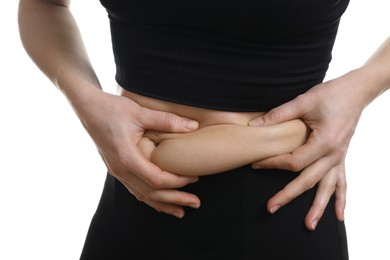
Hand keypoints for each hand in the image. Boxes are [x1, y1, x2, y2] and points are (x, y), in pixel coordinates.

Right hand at [76, 89, 200, 217]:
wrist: (87, 107)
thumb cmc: (112, 108)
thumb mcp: (140, 112)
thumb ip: (167, 121)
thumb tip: (193, 127)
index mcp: (127, 157)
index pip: (157, 179)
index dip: (178, 182)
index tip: (195, 178)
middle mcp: (120, 169)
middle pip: (151, 193)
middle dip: (175, 200)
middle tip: (196, 204)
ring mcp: (116, 171)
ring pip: (142, 195)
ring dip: (163, 204)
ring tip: (181, 211)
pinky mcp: (116, 168)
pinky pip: (134, 189)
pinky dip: (149, 198)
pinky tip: (159, 203)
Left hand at [249, 70, 367, 229]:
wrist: (356, 91)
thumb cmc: (332, 94)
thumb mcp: (304, 101)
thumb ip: (279, 115)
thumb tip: (254, 126)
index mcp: (324, 142)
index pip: (293, 161)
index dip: (272, 163)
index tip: (255, 164)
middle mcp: (334, 154)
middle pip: (307, 180)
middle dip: (288, 195)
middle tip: (270, 207)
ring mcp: (339, 158)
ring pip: (327, 188)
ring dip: (318, 207)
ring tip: (308, 225)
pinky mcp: (340, 157)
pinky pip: (342, 182)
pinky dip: (340, 199)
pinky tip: (339, 216)